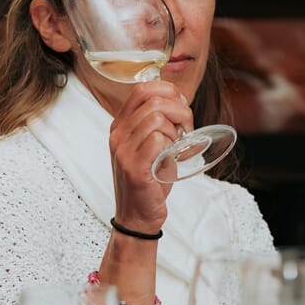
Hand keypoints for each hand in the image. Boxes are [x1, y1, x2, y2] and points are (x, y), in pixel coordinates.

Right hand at [109, 79, 192, 231]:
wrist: (138, 215)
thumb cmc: (149, 179)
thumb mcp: (150, 145)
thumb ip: (157, 123)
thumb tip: (179, 100)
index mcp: (120, 125)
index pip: (142, 89)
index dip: (168, 91)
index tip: (182, 105)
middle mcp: (118, 134)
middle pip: (153, 100)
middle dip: (180, 110)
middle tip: (187, 128)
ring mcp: (123, 150)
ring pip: (157, 119)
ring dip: (176, 130)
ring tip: (178, 145)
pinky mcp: (134, 167)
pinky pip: (158, 140)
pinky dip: (173, 146)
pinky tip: (173, 157)